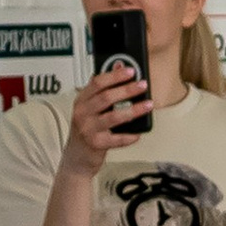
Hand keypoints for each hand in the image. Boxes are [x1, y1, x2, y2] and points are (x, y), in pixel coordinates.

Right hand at [61, 55, 151, 171]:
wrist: (76, 157)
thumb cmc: (86, 129)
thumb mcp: (89, 108)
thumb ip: (103, 89)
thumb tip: (119, 67)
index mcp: (81, 100)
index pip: (97, 83)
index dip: (115, 75)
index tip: (131, 71)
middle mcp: (82, 113)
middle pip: (106, 97)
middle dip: (127, 90)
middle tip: (142, 85)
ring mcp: (88, 129)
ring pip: (114, 116)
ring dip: (134, 110)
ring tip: (148, 105)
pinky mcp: (96, 144)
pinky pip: (117, 139)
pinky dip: (129, 136)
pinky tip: (138, 133)